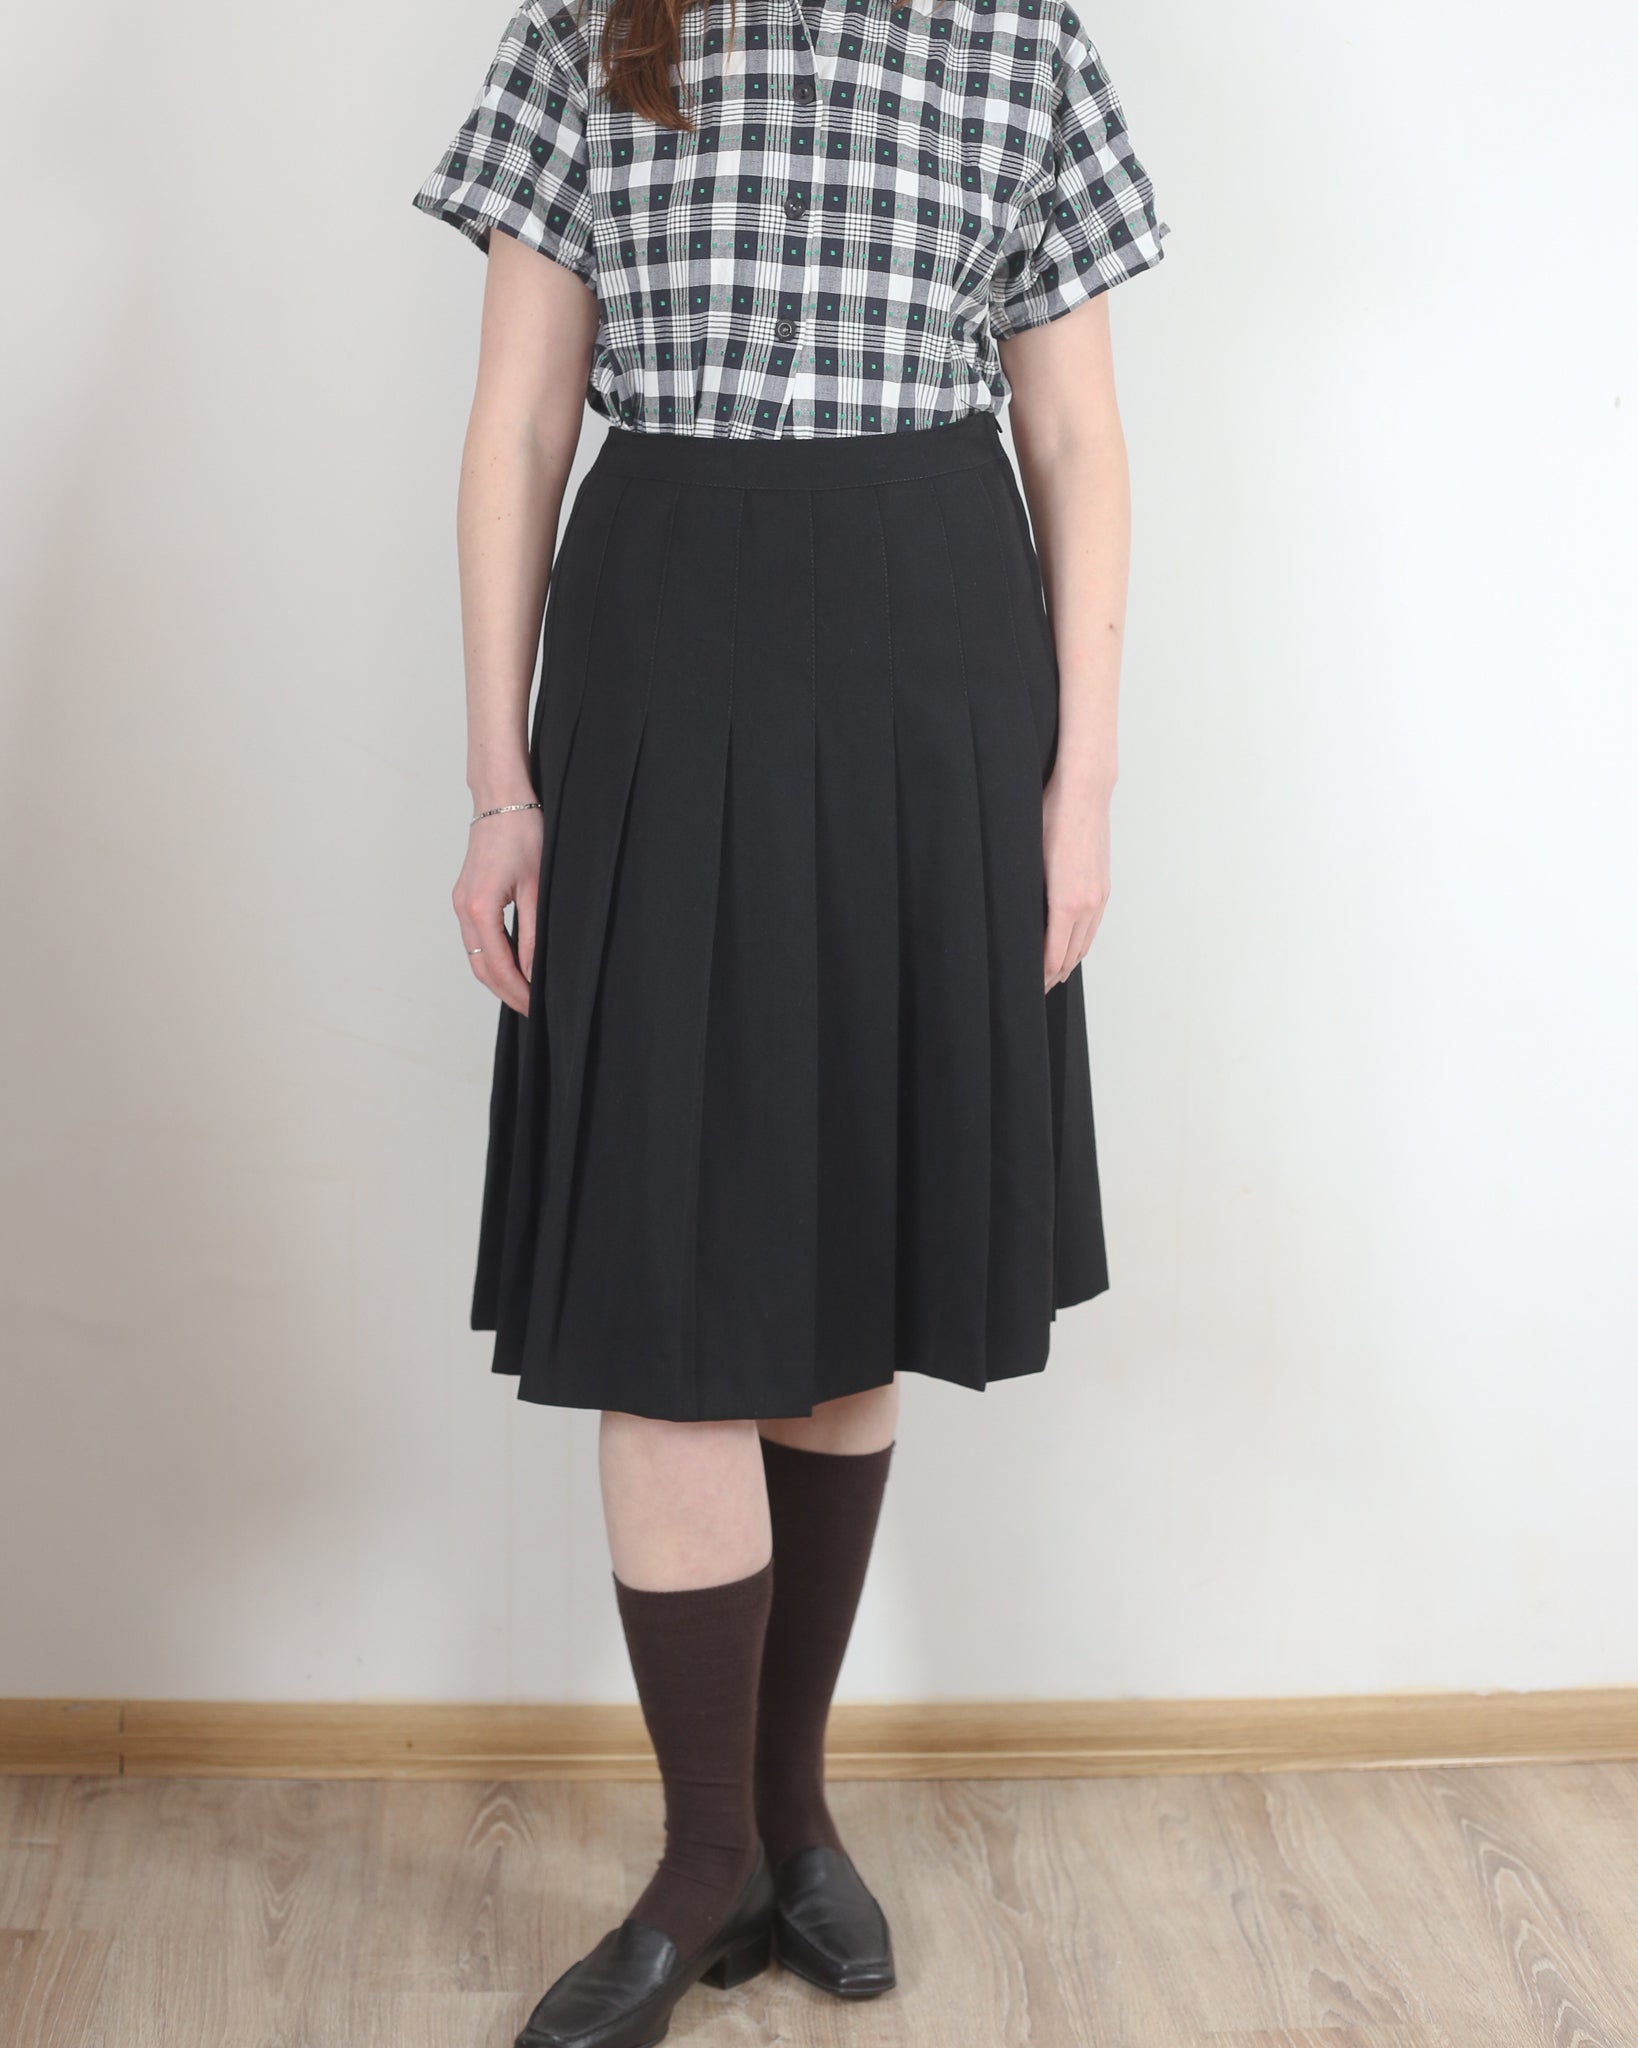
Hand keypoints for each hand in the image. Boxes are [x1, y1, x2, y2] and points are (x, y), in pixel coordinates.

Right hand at [452, 807, 543, 1015]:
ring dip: (498, 977)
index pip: (498, 966)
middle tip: (532, 1010)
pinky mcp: (466, 897)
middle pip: (480, 967)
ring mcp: (461, 903)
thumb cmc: (524, 835)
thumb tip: (536, 972)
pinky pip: (476, 938)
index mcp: (479, 908)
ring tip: (526, 993)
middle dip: (507, 992)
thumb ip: (534, 934)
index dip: (518, 991)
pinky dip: (493, 957)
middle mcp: (463, 909)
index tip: (538, 1008)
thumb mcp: (538, 888)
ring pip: (476, 955)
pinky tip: (514, 965)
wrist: (502, 800)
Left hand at [1041, 765, 1111, 990]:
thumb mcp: (1028, 860)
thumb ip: (1027, 898)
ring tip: (1052, 976)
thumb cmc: (1051, 818)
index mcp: (1067, 903)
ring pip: (1085, 943)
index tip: (1026, 988)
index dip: (1040, 975)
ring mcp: (1099, 896)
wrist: (1084, 792)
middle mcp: (1088, 904)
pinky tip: (1071, 947)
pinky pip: (1093, 926)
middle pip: (1070, 955)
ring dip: (1068, 963)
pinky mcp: (1103, 885)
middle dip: (1052, 975)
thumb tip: (1014, 924)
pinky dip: (1081, 943)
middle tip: (1034, 990)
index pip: (1053, 955)